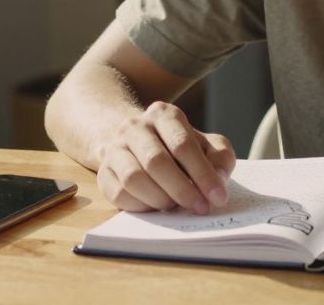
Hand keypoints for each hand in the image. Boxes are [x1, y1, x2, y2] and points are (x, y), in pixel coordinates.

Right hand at [96, 101, 235, 213]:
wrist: (138, 144)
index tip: (217, 197)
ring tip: (176, 207)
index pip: (183, 145)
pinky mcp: (104, 172)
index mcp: (164, 114)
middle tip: (200, 208)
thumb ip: (220, 158)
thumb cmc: (179, 147)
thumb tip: (219, 180)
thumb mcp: (206, 145)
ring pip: (134, 178)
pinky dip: (141, 206)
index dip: (202, 174)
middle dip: (182, 189)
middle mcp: (135, 126)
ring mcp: (115, 148)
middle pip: (156, 161)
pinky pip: (119, 193)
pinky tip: (156, 207)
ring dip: (160, 198)